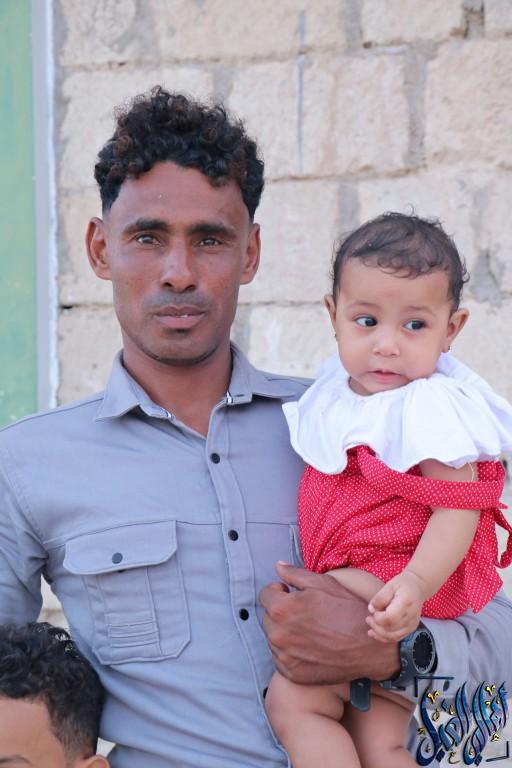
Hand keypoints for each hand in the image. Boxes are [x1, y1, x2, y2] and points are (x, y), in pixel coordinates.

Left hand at [259, 562, 399, 684]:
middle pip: (268, 617)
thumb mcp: (323, 584)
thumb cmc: (347, 610)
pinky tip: (309, 646)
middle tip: (303, 612)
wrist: (369, 647)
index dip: (279, 591)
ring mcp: (283, 657)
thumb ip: (295, 574)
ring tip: (308, 630)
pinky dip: (290, 651)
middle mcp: (277, 634)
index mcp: (282, 608)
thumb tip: (278, 567)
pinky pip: (281, 658)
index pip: (265, 595)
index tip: (291, 594)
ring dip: (284, 631)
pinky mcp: (292, 673)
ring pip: (273, 638)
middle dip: (281, 611)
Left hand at [367, 570, 425, 642]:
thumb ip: (380, 597)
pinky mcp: (411, 628)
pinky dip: (385, 638)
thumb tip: (371, 609)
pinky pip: (397, 637)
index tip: (373, 611)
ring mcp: (413, 624)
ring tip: (370, 626)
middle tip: (368, 619)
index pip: (391, 617)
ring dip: (379, 634)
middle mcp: (412, 616)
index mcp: (407, 602)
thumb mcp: (390, 585)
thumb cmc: (402, 584)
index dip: (378, 618)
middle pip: (391, 629)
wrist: (417, 588)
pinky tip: (375, 633)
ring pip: (394, 636)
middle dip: (376, 626)